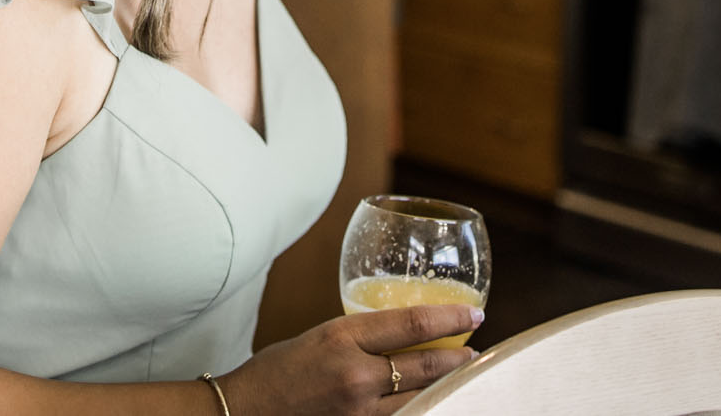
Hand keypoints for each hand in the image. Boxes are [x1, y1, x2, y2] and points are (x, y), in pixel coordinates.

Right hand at [218, 304, 480, 413]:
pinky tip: (430, 402)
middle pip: (426, 364)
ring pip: (422, 397)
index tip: (473, 314)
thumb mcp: (318, 336)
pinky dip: (420, 407)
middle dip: (458, 356)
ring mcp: (359, 411)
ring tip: (460, 375)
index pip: (412, 323)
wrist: (245, 412)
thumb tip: (397, 337)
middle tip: (475, 348)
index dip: (450, 317)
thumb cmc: (275, 371)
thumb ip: (358, 337)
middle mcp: (355, 374)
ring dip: (446, 386)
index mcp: (343, 337)